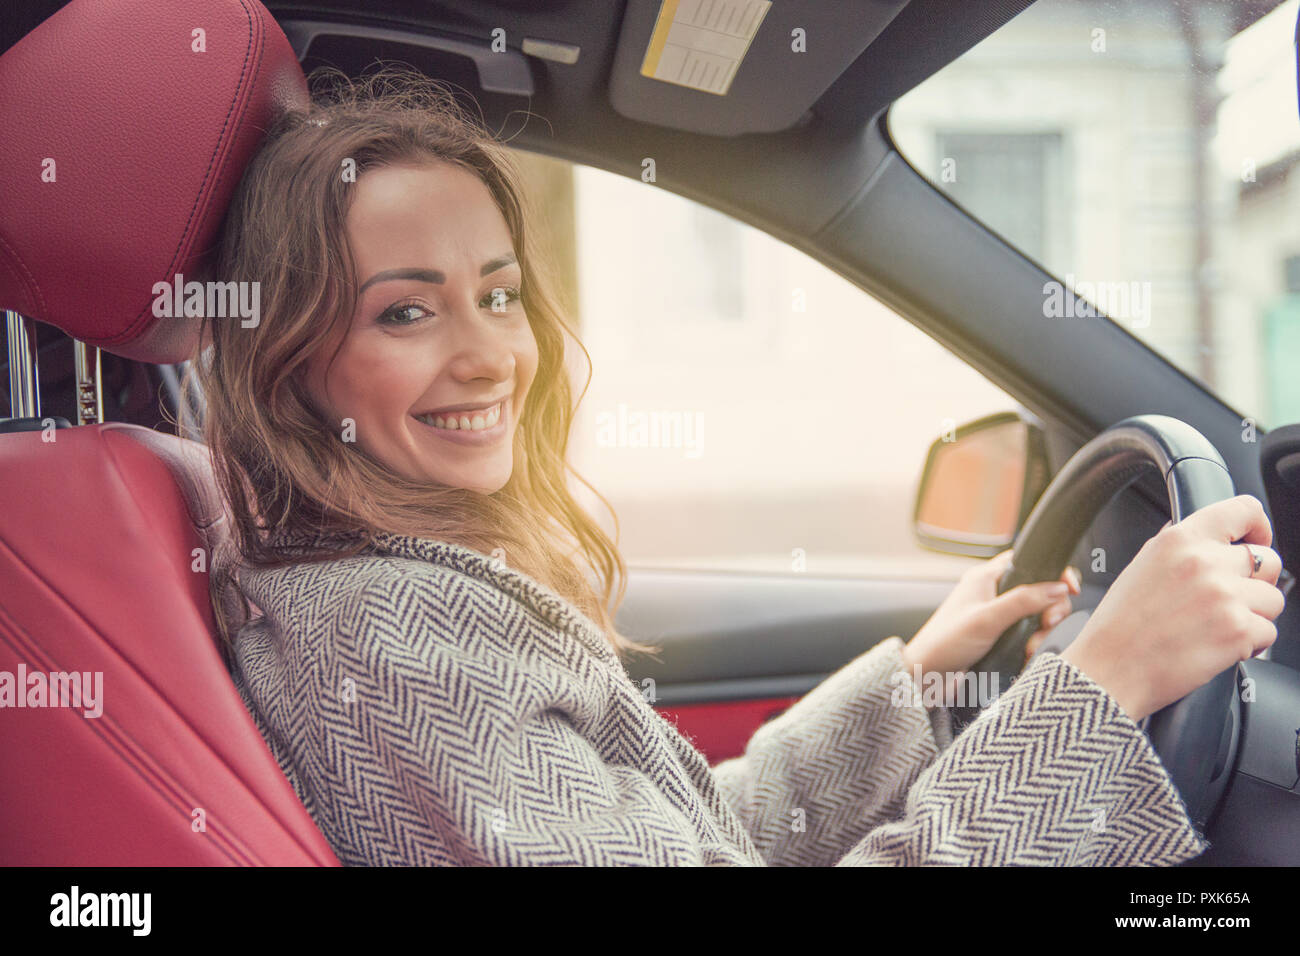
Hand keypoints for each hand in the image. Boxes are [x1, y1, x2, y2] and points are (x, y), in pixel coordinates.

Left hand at [901, 549, 1080, 691]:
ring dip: (1043, 630)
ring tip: (1032, 645)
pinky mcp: (1000, 636)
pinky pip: (1028, 633)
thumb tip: (1057, 588)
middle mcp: (993, 593)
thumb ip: (1022, 601)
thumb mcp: (986, 619)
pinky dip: (1033, 642)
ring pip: (1036, 614)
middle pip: (1039, 589)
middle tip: (1049, 623)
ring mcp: (997, 615)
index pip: (1027, 560)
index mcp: (986, 577)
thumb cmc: (945, 643)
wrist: (926, 676)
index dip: (1052, 570)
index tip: (1069, 588)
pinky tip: (1028, 653)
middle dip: (1051, 607)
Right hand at [1061, 495, 1284, 721]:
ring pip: (1273, 599)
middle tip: (1234, 597)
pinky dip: (1250, 643)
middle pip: (1268, 560)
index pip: (1244, 510)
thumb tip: (1206, 534)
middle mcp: (1205, 563)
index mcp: (1179, 540)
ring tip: (1220, 626)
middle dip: (1257, 581)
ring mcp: (1225, 597)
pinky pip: (1268, 632)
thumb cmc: (1118, 625)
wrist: (1109, 669)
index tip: (1256, 541)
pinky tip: (1220, 646)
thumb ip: (1177, 545)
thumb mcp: (1140, 566)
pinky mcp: (1238, 632)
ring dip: (1254, 615)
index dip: (1258, 528)